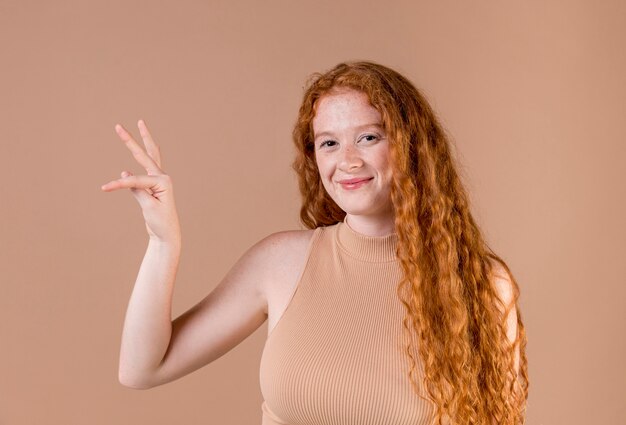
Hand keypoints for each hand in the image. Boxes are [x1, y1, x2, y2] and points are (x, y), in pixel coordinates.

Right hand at [101, 120, 181, 244]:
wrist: (166, 234)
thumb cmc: (160, 222)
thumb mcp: (149, 207)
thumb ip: (138, 190)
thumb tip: (125, 173)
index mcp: (163, 182)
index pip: (138, 180)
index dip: (121, 184)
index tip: (104, 188)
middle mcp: (162, 177)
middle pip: (145, 154)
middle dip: (131, 140)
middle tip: (118, 126)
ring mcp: (159, 179)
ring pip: (150, 155)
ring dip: (144, 140)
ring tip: (140, 123)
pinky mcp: (153, 184)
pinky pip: (147, 165)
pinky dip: (144, 154)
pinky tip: (140, 146)